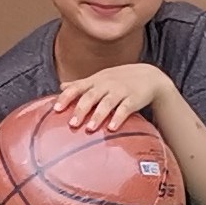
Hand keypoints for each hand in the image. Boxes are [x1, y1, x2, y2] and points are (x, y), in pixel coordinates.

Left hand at [58, 63, 173, 136]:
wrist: (149, 76)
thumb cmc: (119, 79)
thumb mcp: (100, 78)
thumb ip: (81, 84)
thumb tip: (61, 87)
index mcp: (95, 81)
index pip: (78, 87)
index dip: (66, 97)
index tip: (56, 109)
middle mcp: (106, 84)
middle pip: (91, 96)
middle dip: (80, 109)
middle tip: (71, 124)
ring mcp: (120, 91)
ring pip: (107, 103)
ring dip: (98, 115)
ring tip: (89, 128)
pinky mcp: (134, 99)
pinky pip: (125, 109)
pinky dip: (118, 118)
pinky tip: (112, 128)